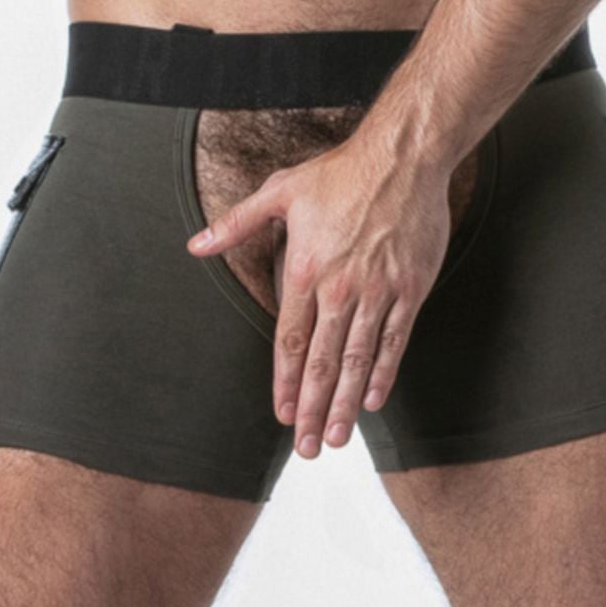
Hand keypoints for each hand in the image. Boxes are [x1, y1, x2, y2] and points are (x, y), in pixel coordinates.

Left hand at [186, 133, 456, 457]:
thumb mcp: (281, 191)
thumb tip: (195, 245)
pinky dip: (384, 372)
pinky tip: (373, 399)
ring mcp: (378, 290)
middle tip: (307, 448)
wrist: (403, 157)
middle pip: (323, 360)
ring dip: (346, 402)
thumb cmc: (340, 172)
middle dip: (313, 408)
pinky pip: (395, 339)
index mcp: (307, 268)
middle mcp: (341, 287)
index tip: (282, 414)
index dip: (286, 381)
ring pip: (358, 358)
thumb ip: (236, 223)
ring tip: (337, 437)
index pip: (291, 339)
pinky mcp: (410, 288)